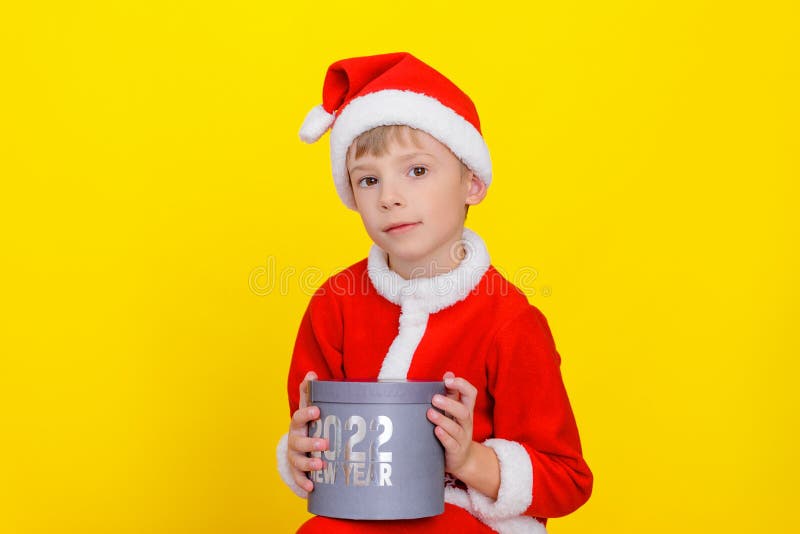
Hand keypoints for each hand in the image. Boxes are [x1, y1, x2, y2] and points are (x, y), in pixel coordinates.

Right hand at [286, 371, 327, 491]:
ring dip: (308, 463)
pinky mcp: (296, 470)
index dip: (307, 412)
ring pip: (298, 460)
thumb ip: (311, 393)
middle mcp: (295, 438)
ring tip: (320, 466)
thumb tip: (312, 371)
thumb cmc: (310, 425)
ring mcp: (294, 455)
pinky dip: (303, 483)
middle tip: (325, 444)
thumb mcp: (312, 410)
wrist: (299, 447)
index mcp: (300, 422)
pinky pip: (297, 478)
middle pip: (298, 440)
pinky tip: (311, 488)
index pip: (300, 415)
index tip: (317, 410)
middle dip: (310, 442)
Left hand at [426, 371, 477, 477]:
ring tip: (430, 413)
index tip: (448, 380)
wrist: (463, 460)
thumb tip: (448, 373)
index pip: (471, 393)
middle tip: (434, 398)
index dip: (462, 385)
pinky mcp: (456, 451)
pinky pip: (451, 444)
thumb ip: (451, 394)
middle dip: (450, 403)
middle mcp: (467, 424)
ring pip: (456, 428)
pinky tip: (436, 431)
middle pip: (463, 411)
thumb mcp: (455, 412)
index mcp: (466, 410)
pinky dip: (444, 437)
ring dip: (443, 420)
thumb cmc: (455, 430)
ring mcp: (462, 438)